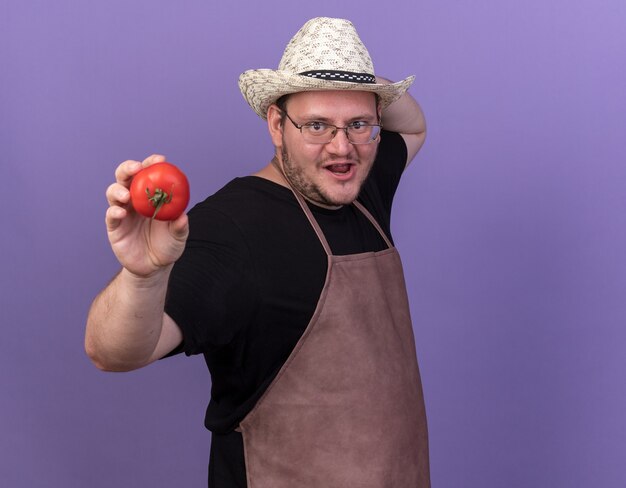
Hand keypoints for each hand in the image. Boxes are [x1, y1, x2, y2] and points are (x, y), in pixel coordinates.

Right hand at [105, 154, 188, 276]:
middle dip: (129, 168)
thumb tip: (183, 216)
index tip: (160, 159)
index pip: (148, 174)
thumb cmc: (168, 246)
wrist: (154, 267)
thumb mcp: (178, 237)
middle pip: (125, 177)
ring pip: (114, 192)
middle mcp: (134, 200)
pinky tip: (121, 213)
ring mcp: (123, 212)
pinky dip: (114, 211)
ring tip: (127, 195)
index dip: (152, 164)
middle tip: (137, 168)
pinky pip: (111, 216)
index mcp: (150, 196)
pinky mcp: (114, 227)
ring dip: (118, 190)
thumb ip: (180, 226)